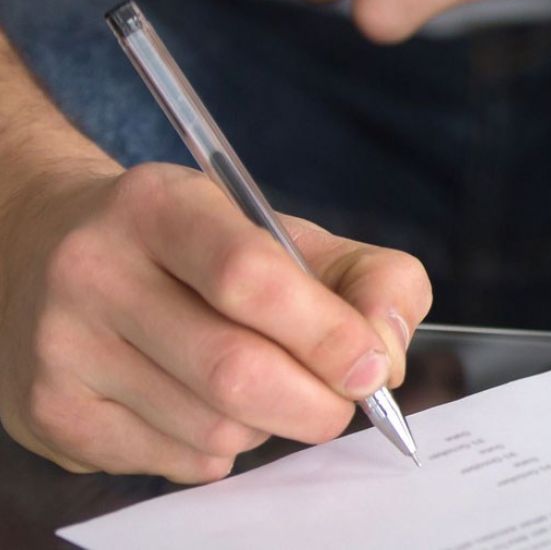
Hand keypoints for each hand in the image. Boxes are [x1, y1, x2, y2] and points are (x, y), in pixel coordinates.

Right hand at [0, 163, 430, 482]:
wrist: (46, 256)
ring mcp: (64, 345)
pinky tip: (202, 408)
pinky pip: (179, 462)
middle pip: (235, 370)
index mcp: (160, 206)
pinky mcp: (54, 412)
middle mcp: (96, 269)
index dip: (327, 334)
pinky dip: (221, 450)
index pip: (250, 276)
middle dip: (315, 402)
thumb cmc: (200, 251)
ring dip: (266, 425)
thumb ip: (369, 279)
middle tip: (339, 401)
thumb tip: (386, 356)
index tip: (371, 366)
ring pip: (213, 428)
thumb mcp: (286, 234)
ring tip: (256, 389)